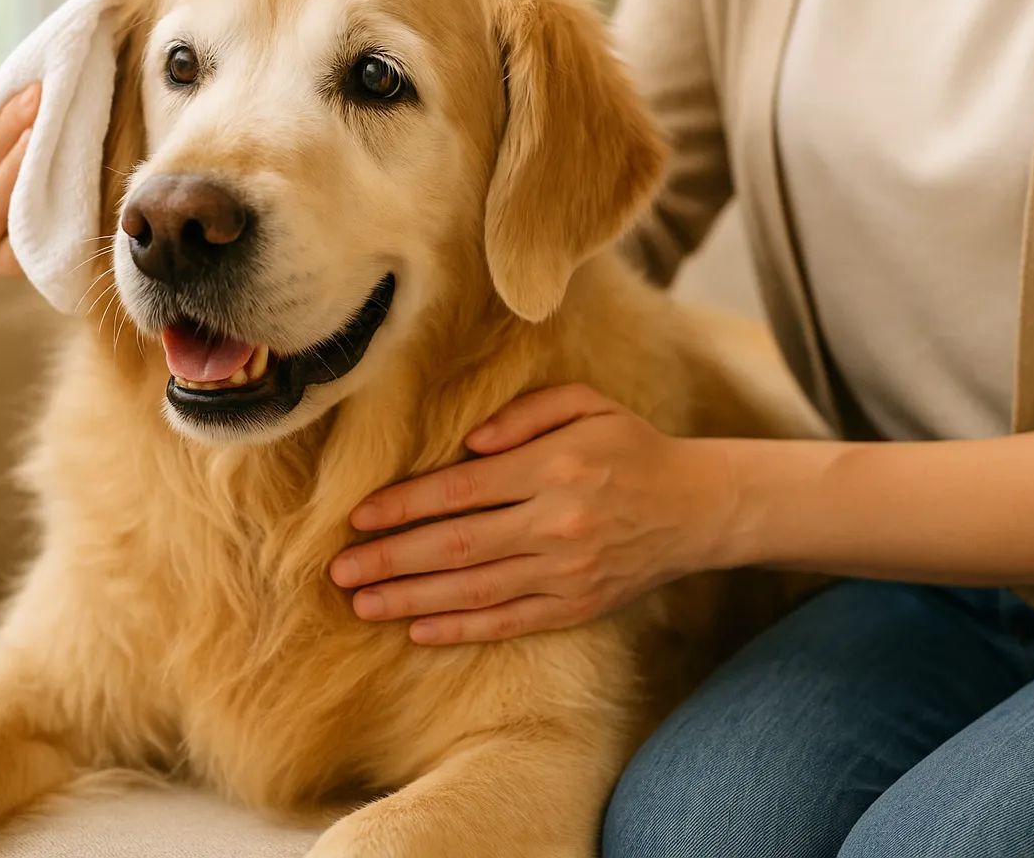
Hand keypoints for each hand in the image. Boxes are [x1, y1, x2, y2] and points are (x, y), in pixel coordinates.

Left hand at [329, 384, 734, 644]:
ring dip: (411, 599)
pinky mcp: (576, 607)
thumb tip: (470, 443)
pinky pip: (508, 623)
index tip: (357, 517)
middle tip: (338, 570)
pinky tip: (417, 630)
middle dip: (390, 558)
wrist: (696, 508)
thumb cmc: (630, 446)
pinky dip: (460, 630)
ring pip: (473, 590)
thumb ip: (525, 412)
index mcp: (554, 466)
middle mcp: (557, 522)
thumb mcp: (586, 404)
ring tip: (362, 603)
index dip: (404, 505)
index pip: (460, 489)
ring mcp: (566, 573)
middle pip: (456, 545)